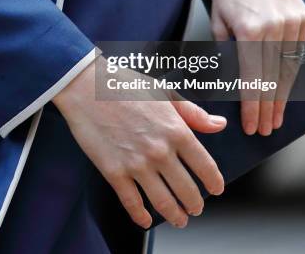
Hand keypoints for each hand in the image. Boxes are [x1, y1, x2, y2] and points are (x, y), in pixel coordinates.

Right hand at [53, 60, 225, 228]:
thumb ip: (193, 112)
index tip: (215, 188)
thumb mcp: (163, 92)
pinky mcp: (114, 171)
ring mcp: (137, 164)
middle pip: (187, 191)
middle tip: (195, 208)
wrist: (85, 86)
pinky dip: (140, 215)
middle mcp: (160, 151)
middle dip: (195, 204)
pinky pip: (132, 202)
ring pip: (164, 202)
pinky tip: (145, 219)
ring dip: (175, 216)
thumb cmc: (123, 85)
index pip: (206, 167)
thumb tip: (219, 124)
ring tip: (179, 218)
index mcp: (176, 130)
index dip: (214, 183)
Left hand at [211, 0, 304, 135]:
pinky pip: (298, 54)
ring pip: (289, 69)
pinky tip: (285, 92)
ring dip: (282, 97)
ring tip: (276, 119)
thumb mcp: (217, 21)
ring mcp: (293, 22)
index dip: (252, 106)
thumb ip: (225, 52)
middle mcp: (275, 27)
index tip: (251, 126)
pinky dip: (291, 75)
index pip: (253, 78)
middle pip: (273, 78)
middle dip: (267, 108)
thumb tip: (232, 84)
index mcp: (249, 29)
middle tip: (264, 131)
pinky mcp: (303, 19)